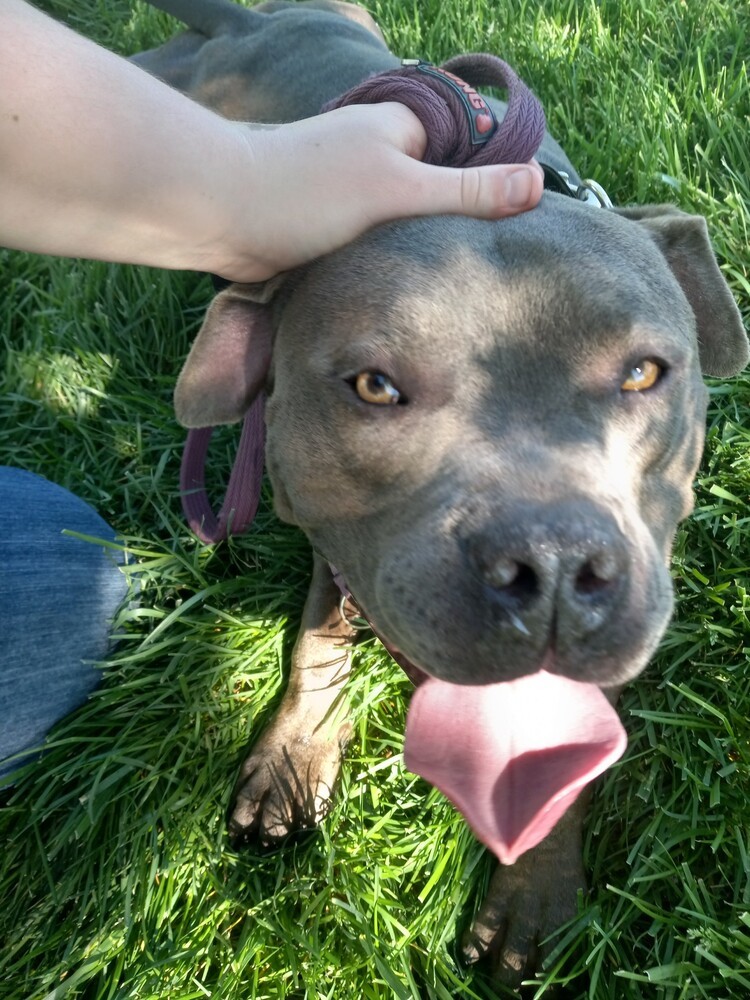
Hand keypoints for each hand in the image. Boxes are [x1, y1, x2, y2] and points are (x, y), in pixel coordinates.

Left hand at [210, 103, 543, 281]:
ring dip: (425, 248)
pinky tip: (410, 285)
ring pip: (410, 221)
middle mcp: (383, 153)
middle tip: (492, 268)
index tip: (521, 230)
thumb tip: (536, 185)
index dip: (497, 187)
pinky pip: (380, 241)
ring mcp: (357, 190)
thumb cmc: (306, 193)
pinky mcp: (335, 224)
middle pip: (442, 190)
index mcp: (405, 129)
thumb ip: (467, 192)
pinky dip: (394, 259)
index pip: (473, 153)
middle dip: (460, 225)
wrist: (220, 215)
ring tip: (457, 283)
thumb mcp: (399, 191)